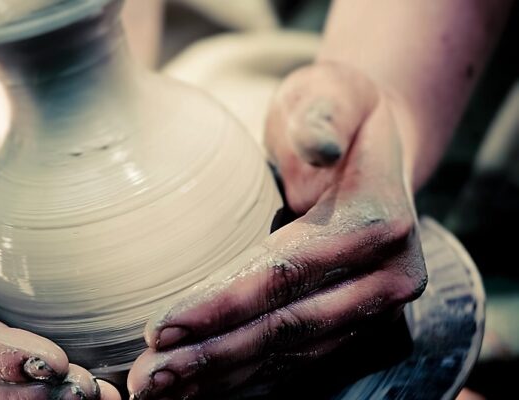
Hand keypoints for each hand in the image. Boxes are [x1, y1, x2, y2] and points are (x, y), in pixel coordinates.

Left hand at [127, 62, 427, 398]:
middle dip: (212, 356)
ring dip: (221, 378)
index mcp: (378, 225)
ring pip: (288, 354)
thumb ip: (322, 114)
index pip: (287, 274)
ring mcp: (373, 309)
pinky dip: (245, 378)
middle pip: (286, 327)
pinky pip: (295, 359)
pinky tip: (198, 390)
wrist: (372, 147)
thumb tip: (316, 147)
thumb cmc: (337, 114)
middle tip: (147, 379)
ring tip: (159, 392)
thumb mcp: (331, 93)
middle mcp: (385, 279)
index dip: (222, 304)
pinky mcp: (352, 324)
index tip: (160, 328)